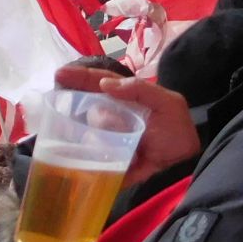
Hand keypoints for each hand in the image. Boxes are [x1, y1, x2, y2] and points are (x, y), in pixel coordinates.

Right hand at [52, 67, 200, 186]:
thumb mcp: (168, 104)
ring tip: (128, 144)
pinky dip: (90, 152)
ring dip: (100, 133)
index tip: (59, 74)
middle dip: (87, 105)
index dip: (80, 76)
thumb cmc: (177, 133)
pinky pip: (87, 150)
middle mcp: (111, 112)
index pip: (99, 82)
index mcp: (125, 96)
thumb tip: (105, 84)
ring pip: (87, 126)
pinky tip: (105, 156)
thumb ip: (141, 89)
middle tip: (108, 120)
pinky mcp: (102, 155)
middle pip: (87, 103)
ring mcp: (105, 133)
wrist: (183, 167)